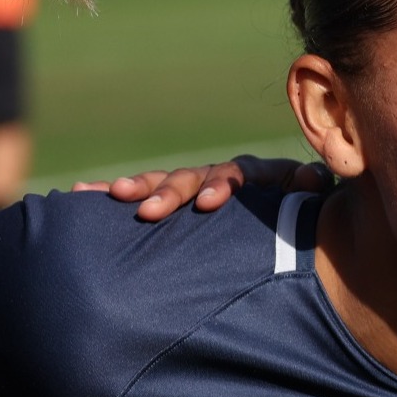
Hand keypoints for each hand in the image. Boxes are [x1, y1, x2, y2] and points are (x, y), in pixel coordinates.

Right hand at [74, 156, 330, 222]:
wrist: (297, 223)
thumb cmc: (305, 216)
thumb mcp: (309, 203)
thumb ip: (309, 188)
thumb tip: (313, 178)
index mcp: (254, 175)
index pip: (235, 174)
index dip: (220, 186)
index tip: (207, 205)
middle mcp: (221, 176)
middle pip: (192, 176)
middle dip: (170, 192)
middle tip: (148, 211)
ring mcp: (197, 189)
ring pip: (165, 183)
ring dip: (140, 188)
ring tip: (112, 195)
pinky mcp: (178, 203)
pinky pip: (145, 195)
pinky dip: (116, 195)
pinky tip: (82, 193)